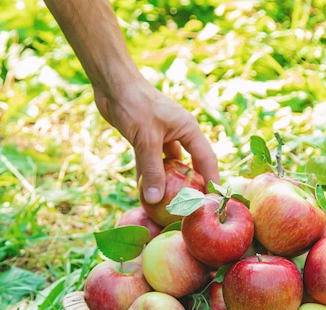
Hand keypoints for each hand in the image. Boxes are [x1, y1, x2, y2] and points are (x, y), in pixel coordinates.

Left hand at [94, 76, 218, 203]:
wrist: (113, 84)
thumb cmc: (135, 104)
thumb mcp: (146, 139)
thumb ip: (152, 170)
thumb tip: (155, 199)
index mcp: (189, 129)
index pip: (206, 160)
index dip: (211, 181)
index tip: (213, 201)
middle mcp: (179, 134)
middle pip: (189, 164)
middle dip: (189, 186)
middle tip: (189, 208)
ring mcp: (162, 137)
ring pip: (168, 166)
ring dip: (166, 183)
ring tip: (167, 205)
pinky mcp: (145, 139)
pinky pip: (150, 163)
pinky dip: (148, 176)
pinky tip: (144, 193)